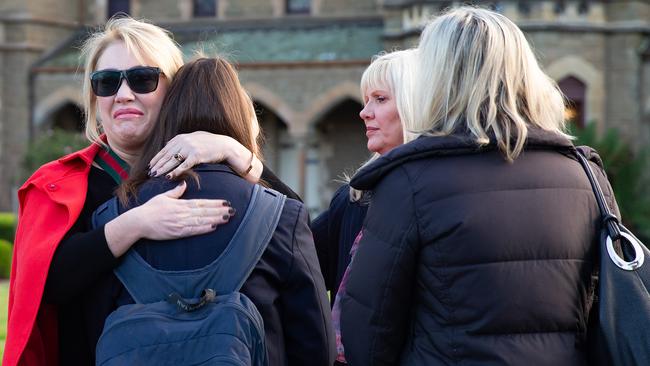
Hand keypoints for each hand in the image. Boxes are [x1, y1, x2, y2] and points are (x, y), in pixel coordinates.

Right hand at [104, 181, 234, 256]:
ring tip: (227, 217)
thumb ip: (176, 192)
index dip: (215, 203)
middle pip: (205, 211)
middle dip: (220, 211)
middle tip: (233, 210)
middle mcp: (182, 213)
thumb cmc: (150, 209)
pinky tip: (214, 227)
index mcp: (181, 204)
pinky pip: (193, 231)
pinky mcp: (177, 233)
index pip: (202, 203)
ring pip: (202, 221)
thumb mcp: (163, 197)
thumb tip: (184, 184)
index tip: (226, 202)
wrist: (139, 222)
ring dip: (216, 219)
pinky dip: (204, 229)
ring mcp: (180, 223)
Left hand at [148, 131, 262, 182]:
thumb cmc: (210, 143)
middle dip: (157, 164)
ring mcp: (189, 148)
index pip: (164, 149)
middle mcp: (183, 141)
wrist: (225, 146)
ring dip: (162, 169)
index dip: (157, 158)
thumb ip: (181, 141)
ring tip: (155, 175)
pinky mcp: (196, 156)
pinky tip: (168, 177)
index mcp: (180, 137)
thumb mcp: (194, 138)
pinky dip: (175, 172)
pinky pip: (183, 166)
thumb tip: (169, 145)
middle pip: (166, 155)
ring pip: (172, 160)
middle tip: (150, 173)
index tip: (150, 165)